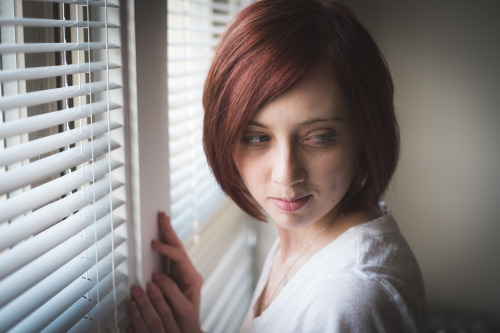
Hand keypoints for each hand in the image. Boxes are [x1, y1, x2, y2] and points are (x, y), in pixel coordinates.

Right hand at [127, 212, 203, 332]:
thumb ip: (172, 292)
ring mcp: (180, 273)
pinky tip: (159, 237)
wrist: (187, 329)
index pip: (179, 257)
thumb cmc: (186, 321)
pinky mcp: (173, 276)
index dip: (166, 249)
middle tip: (162, 215)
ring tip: (162, 220)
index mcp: (192, 278)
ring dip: (167, 234)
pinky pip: (168, 256)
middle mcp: (188, 273)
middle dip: (169, 231)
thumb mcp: (182, 308)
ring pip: (173, 249)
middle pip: (178, 247)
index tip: (154, 243)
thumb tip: (157, 277)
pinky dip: (163, 244)